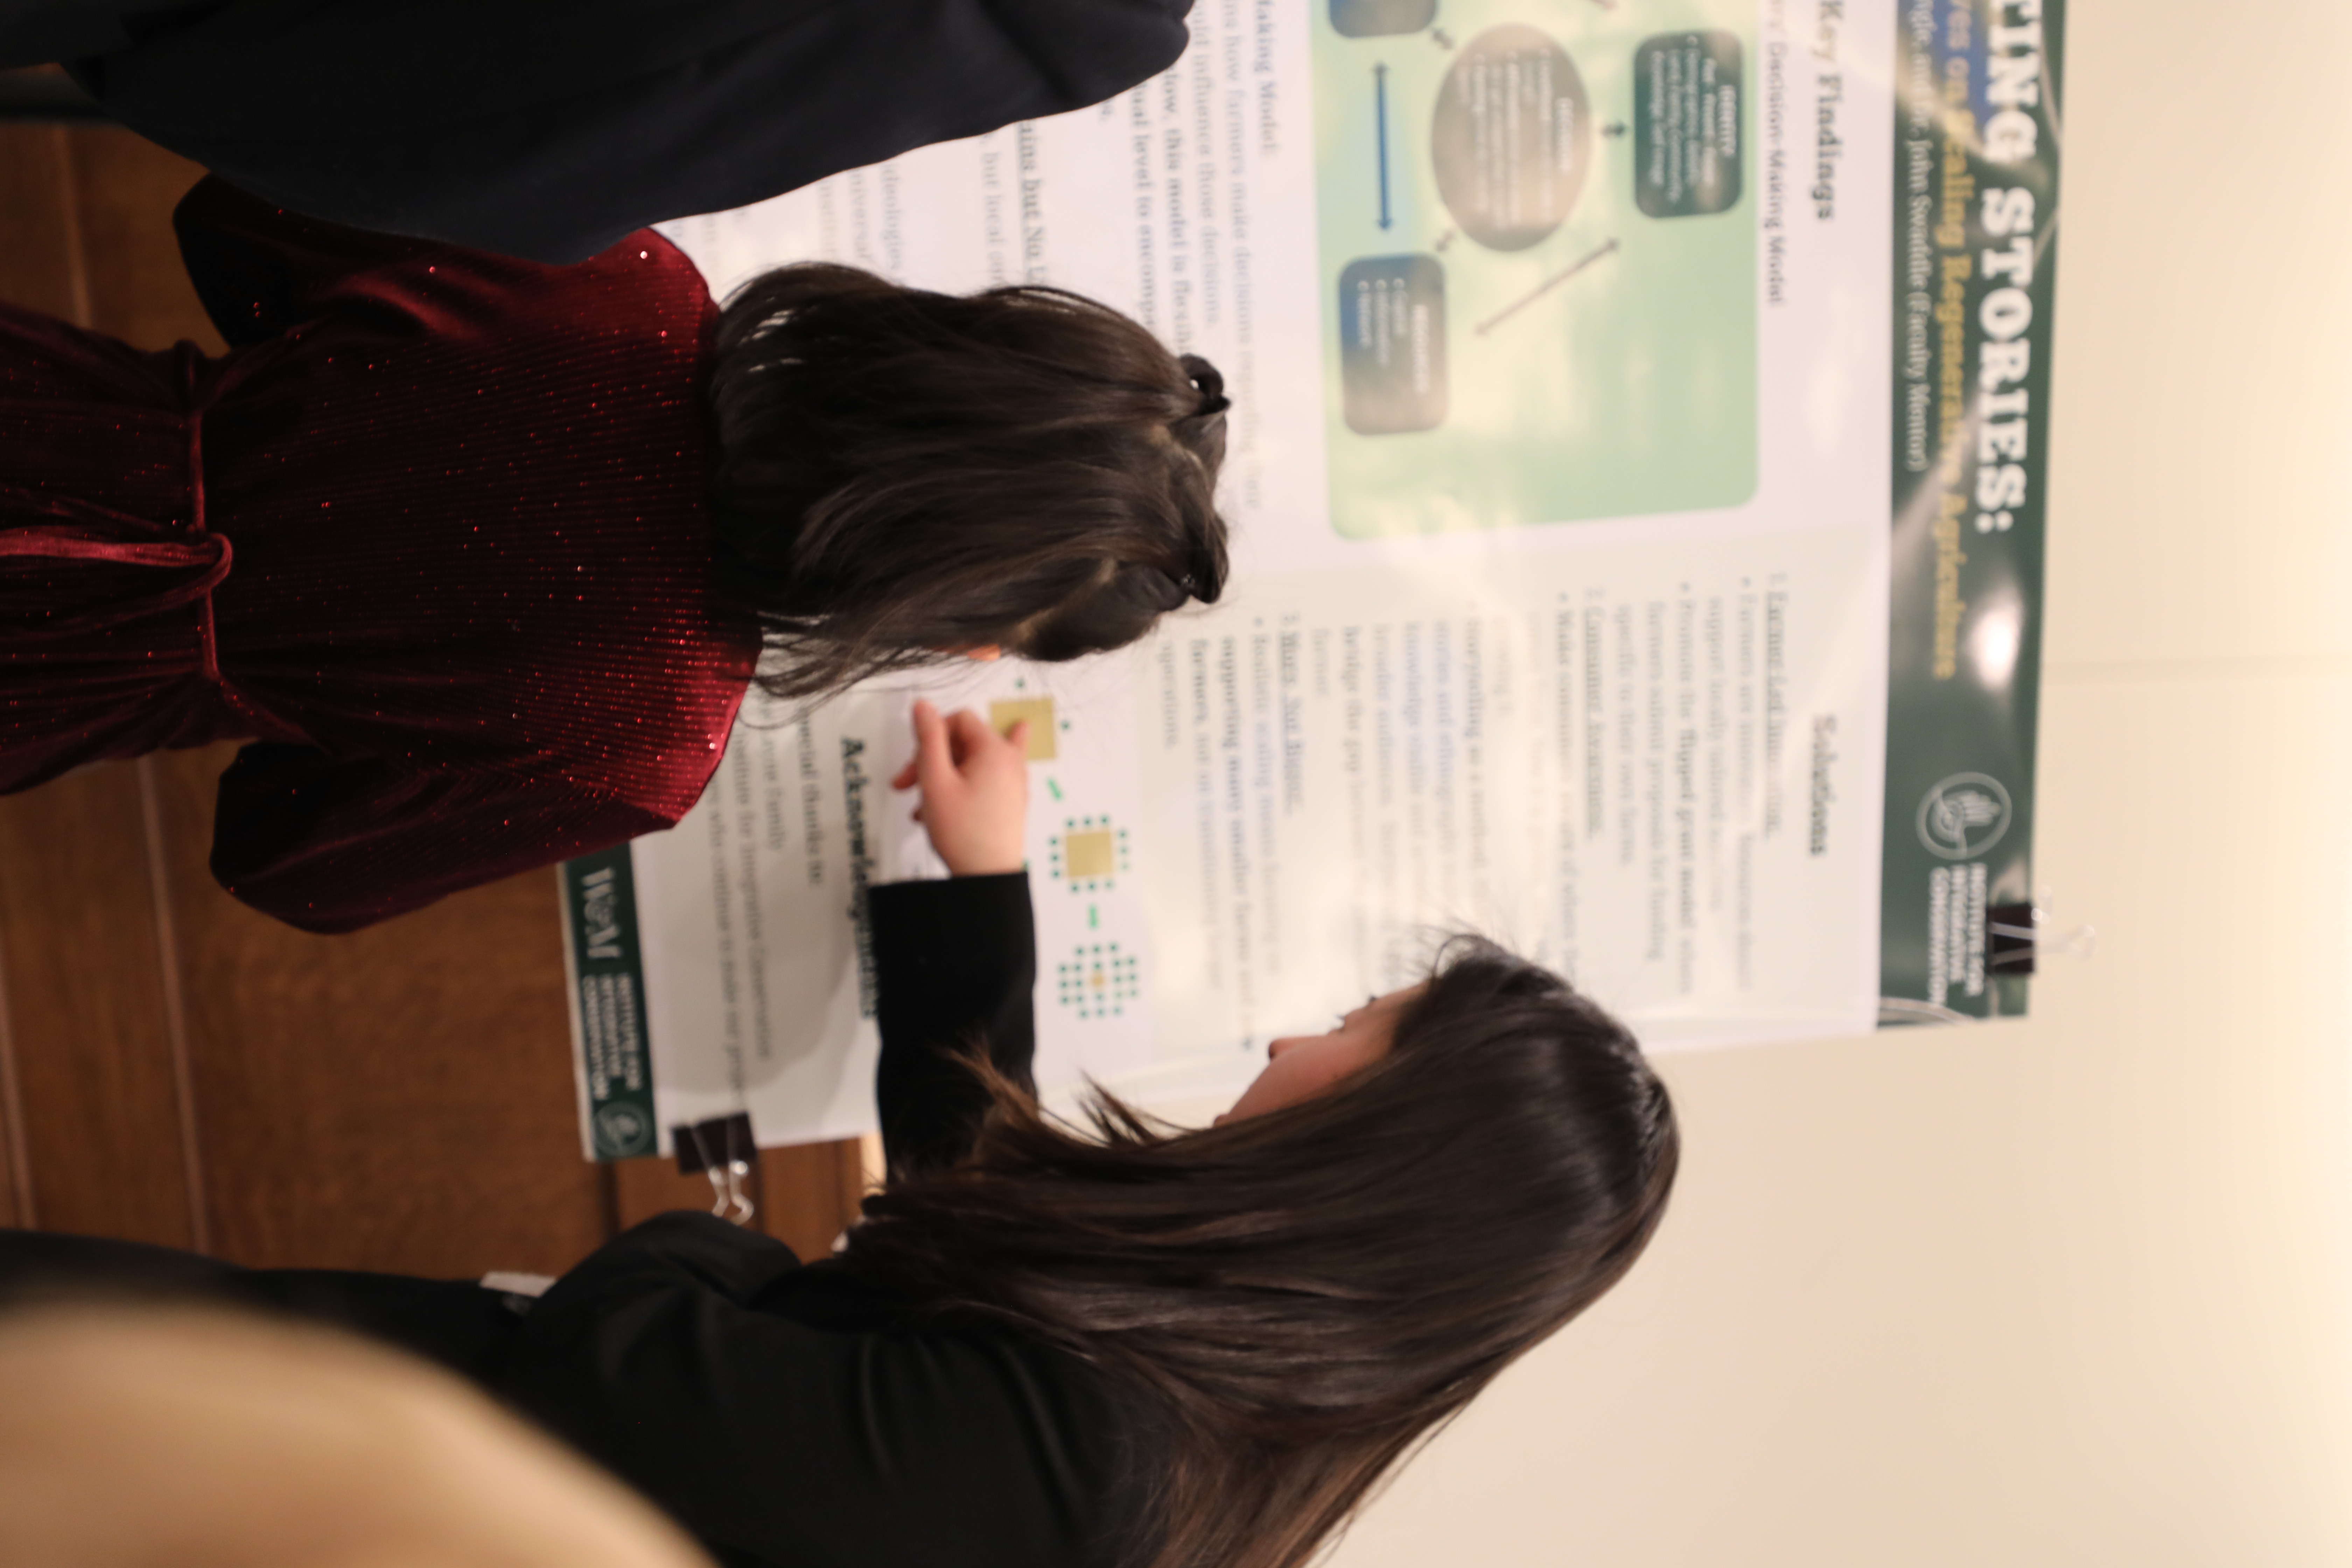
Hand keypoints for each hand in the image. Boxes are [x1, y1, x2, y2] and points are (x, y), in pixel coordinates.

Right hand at [890, 700, 1029, 875]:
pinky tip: (939, 809)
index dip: (932, 733)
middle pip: (963, 742)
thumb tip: (923, 704)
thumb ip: (929, 738)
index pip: (960, 718)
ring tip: (922, 807)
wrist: (987, 878)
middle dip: (931, 760)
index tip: (913, 761)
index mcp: (996, 750)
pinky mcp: (1010, 801)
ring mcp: (1013, 783)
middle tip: (905, 785)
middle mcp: (1010, 762)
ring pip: (969, 764)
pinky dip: (960, 789)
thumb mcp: (935, 779)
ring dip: (941, 779)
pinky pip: (982, 782)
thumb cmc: (962, 832)